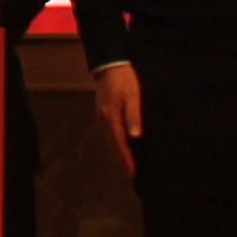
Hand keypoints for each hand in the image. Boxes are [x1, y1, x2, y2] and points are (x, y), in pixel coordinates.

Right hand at [93, 61, 142, 175]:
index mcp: (111, 117)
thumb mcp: (134, 95)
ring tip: (127, 164)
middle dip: (122, 160)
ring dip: (118, 152)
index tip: (133, 173)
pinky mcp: (102, 111)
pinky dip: (115, 142)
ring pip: (109, 139)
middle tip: (131, 174)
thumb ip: (134, 115)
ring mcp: (101, 115)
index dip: (127, 159)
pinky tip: (120, 144)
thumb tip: (135, 136)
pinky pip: (108, 132)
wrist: (110, 63)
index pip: (120, 144)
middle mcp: (103, 119)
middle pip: (112, 145)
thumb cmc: (125, 79)